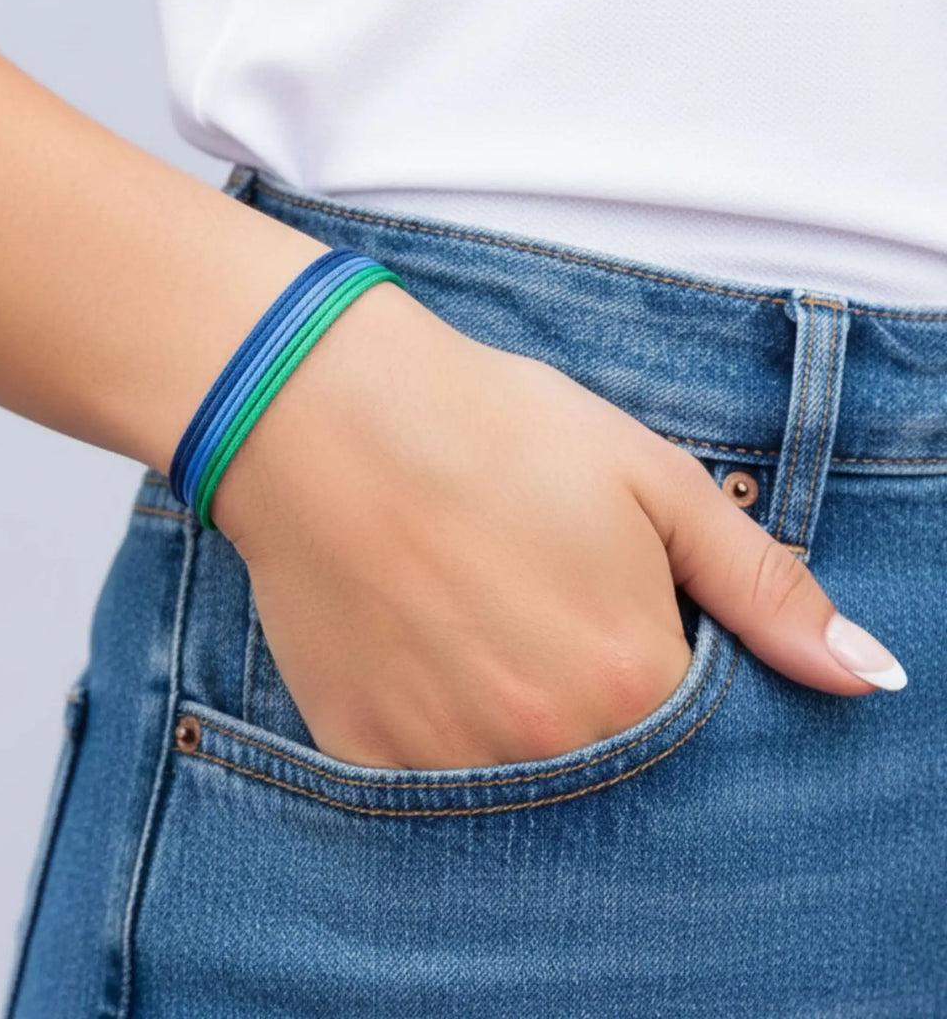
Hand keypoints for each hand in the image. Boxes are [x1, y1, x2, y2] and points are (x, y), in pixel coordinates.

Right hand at [211, 281, 902, 769]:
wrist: (326, 411)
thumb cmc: (493, 429)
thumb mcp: (650, 481)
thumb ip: (762, 587)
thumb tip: (868, 674)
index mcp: (630, 676)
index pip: (690, 725)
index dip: (651, 655)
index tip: (604, 602)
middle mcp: (544, 742)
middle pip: (603, 760)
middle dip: (584, 690)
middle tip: (527, 599)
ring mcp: (446, 759)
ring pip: (514, 776)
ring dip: (508, 715)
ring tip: (469, 612)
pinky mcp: (365, 755)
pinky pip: (425, 782)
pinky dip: (435, 724)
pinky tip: (417, 642)